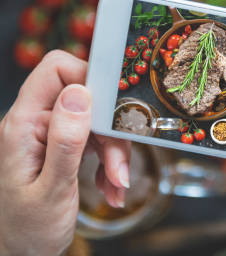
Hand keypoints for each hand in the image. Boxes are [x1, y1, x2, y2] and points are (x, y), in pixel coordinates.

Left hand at [0, 50, 130, 254]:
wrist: (23, 253)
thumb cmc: (28, 228)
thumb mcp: (51, 188)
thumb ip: (65, 140)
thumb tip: (80, 94)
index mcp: (23, 125)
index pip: (56, 71)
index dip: (89, 79)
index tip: (113, 110)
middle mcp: (35, 122)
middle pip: (86, 97)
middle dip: (110, 129)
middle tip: (118, 164)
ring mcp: (50, 133)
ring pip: (97, 119)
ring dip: (115, 151)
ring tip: (115, 183)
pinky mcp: (64, 145)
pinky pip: (97, 138)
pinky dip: (111, 161)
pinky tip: (110, 186)